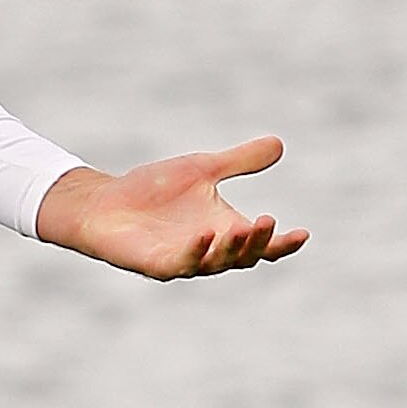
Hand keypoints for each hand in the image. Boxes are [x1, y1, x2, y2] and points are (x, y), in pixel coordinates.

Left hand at [36, 139, 307, 278]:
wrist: (104, 203)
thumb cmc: (152, 189)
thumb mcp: (202, 169)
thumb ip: (239, 161)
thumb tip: (278, 144)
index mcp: (225, 230)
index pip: (263, 245)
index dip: (284, 244)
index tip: (304, 233)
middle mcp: (210, 249)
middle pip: (245, 257)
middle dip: (258, 242)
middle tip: (266, 221)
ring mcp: (184, 259)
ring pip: (216, 263)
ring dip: (231, 249)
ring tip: (241, 228)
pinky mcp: (157, 264)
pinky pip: (181, 264)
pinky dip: (195, 251)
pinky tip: (204, 235)